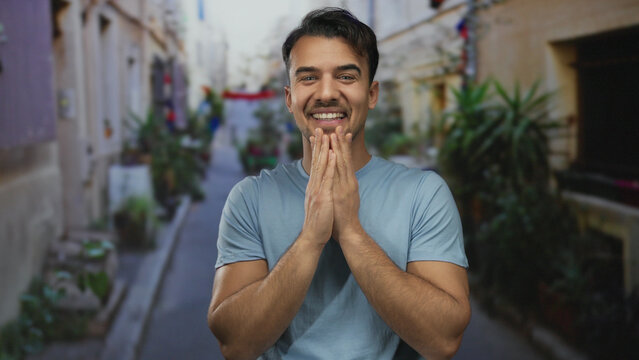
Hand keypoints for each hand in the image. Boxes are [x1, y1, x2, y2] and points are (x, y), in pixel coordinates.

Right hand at [300, 128, 335, 245]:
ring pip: (320, 166)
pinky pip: (326, 178)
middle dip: (319, 145)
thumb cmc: (318, 222)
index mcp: (313, 187)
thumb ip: (318, 192)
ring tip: (326, 135)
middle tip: (319, 128)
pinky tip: (332, 154)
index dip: (317, 150)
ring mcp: (317, 191)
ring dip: (324, 150)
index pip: (315, 165)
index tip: (318, 137)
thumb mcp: (317, 203)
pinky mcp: (322, 197)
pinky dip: (329, 165)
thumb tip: (319, 185)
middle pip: (316, 162)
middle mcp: (313, 186)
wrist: (313, 237)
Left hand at [330, 127, 363, 240]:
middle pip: (345, 158)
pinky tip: (333, 152)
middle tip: (340, 126)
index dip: (343, 146)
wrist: (348, 230)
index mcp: (348, 182)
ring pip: (342, 162)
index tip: (341, 133)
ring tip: (337, 133)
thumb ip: (341, 187)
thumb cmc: (343, 216)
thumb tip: (337, 179)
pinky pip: (339, 174)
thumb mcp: (343, 197)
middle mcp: (348, 181)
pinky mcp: (343, 192)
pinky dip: (336, 162)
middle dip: (342, 142)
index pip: (345, 160)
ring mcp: (346, 186)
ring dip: (339, 147)